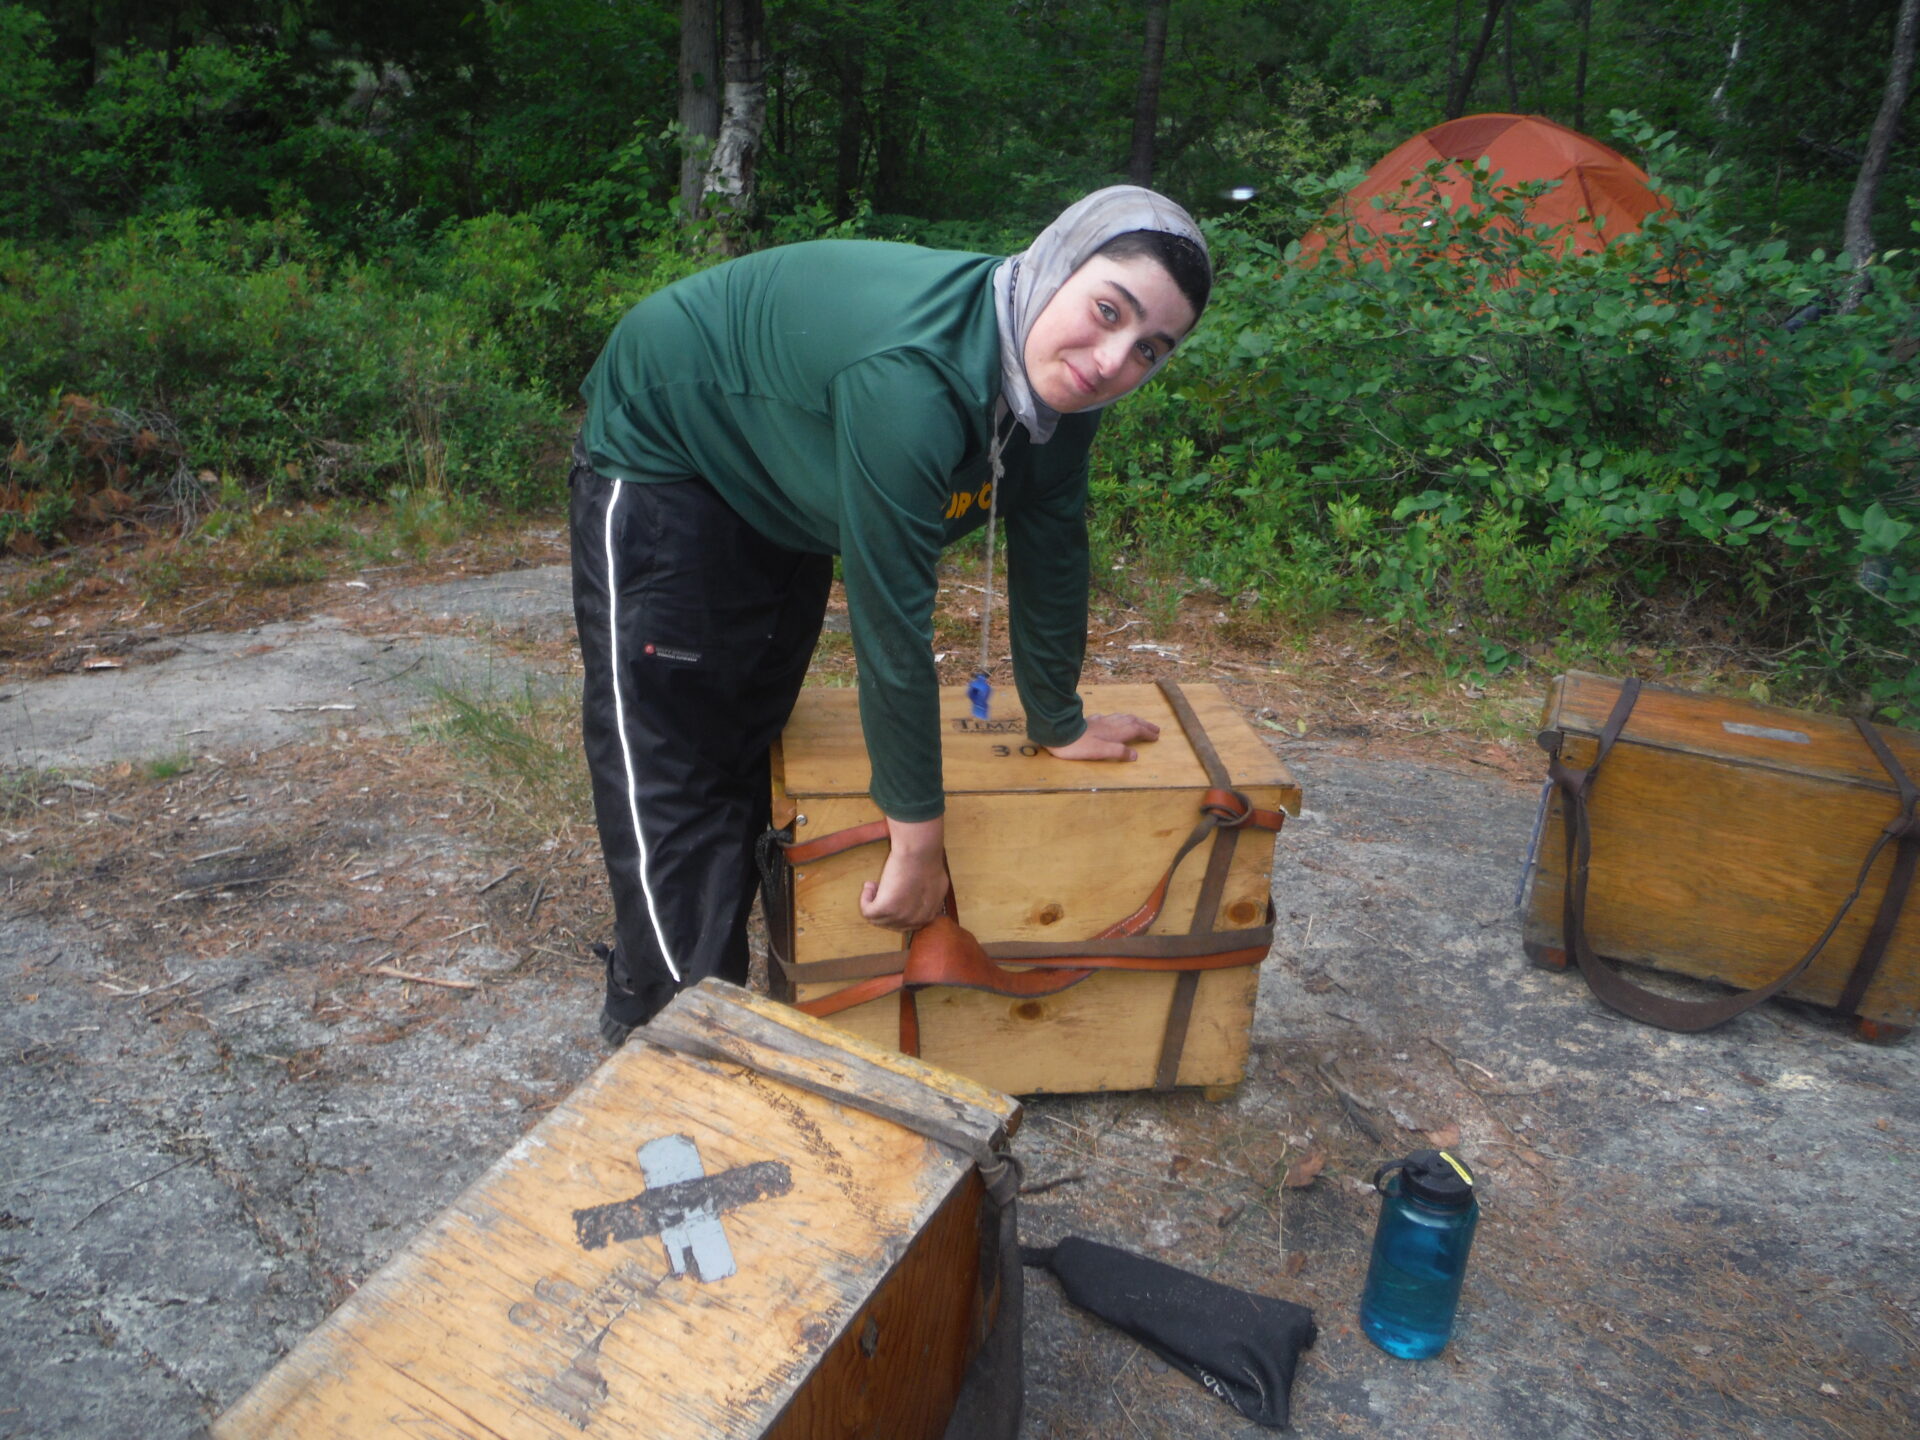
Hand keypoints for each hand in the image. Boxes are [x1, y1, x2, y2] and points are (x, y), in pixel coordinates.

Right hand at [859, 816, 948, 929]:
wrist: (919, 852)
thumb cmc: (927, 862)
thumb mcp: (937, 887)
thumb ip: (929, 901)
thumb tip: (919, 903)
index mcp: (927, 917)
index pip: (906, 924)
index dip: (895, 908)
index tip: (892, 893)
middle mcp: (914, 921)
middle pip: (890, 923)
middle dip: (884, 906)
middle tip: (880, 888)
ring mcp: (900, 917)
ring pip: (877, 919)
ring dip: (873, 901)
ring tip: (874, 884)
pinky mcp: (886, 909)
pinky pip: (867, 912)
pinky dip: (865, 899)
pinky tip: (869, 885)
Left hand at [1044, 711, 1160, 762]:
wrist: (1058, 733)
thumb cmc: (1079, 746)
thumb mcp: (1100, 752)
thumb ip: (1118, 752)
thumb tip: (1135, 755)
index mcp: (1115, 732)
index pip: (1136, 730)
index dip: (1147, 733)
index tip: (1156, 736)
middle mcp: (1110, 724)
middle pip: (1131, 721)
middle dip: (1144, 725)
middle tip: (1155, 728)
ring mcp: (1100, 721)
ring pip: (1121, 717)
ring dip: (1133, 719)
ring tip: (1139, 722)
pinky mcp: (1091, 720)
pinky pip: (1109, 717)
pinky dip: (1118, 718)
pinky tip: (1112, 720)